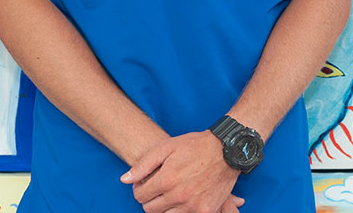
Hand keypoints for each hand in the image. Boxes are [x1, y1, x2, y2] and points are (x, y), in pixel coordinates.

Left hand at [120, 130, 241, 212]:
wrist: (227, 150)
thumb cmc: (195, 146)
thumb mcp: (167, 147)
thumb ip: (143, 165)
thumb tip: (125, 180)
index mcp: (166, 180)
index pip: (139, 196)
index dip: (139, 188)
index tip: (146, 182)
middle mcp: (177, 196)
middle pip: (150, 210)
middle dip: (150, 199)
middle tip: (158, 188)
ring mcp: (192, 206)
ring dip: (165, 206)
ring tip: (171, 191)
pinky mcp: (205, 211)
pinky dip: (181, 210)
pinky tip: (184, 198)